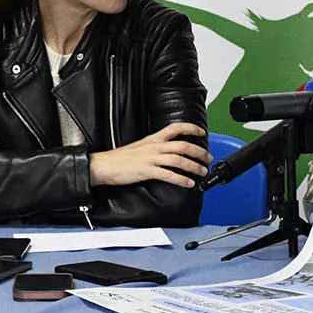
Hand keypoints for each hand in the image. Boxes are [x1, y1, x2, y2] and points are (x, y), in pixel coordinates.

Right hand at [89, 122, 210, 188]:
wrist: (104, 165)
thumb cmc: (120, 158)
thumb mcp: (139, 147)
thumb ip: (154, 147)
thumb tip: (168, 152)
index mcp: (153, 139)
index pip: (175, 128)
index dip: (190, 128)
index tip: (201, 132)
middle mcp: (154, 146)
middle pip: (182, 146)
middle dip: (199, 152)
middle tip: (208, 158)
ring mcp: (151, 158)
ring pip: (179, 160)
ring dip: (194, 167)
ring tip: (202, 172)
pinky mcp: (147, 171)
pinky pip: (169, 175)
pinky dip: (181, 180)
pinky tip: (188, 184)